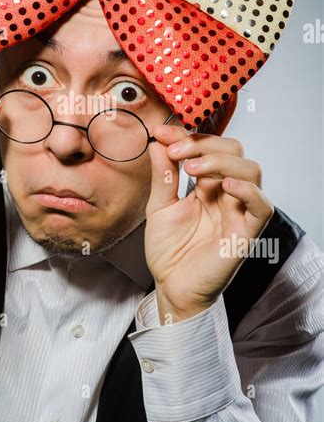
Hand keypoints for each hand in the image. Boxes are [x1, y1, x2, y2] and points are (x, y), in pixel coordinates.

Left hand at [144, 124, 273, 322]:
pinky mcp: (245, 233)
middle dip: (205, 143)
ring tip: (192, 168)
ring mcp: (238, 212)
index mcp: (207, 186)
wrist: (171, 288)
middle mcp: (226, 195)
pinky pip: (261, 206)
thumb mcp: (158, 207)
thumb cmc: (169, 252)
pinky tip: (224, 186)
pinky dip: (248, 191)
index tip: (162, 133)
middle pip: (234, 151)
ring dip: (221, 161)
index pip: (209, 148)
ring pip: (251, 170)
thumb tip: (158, 143)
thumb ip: (162, 176)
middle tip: (176, 151)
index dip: (187, 136)